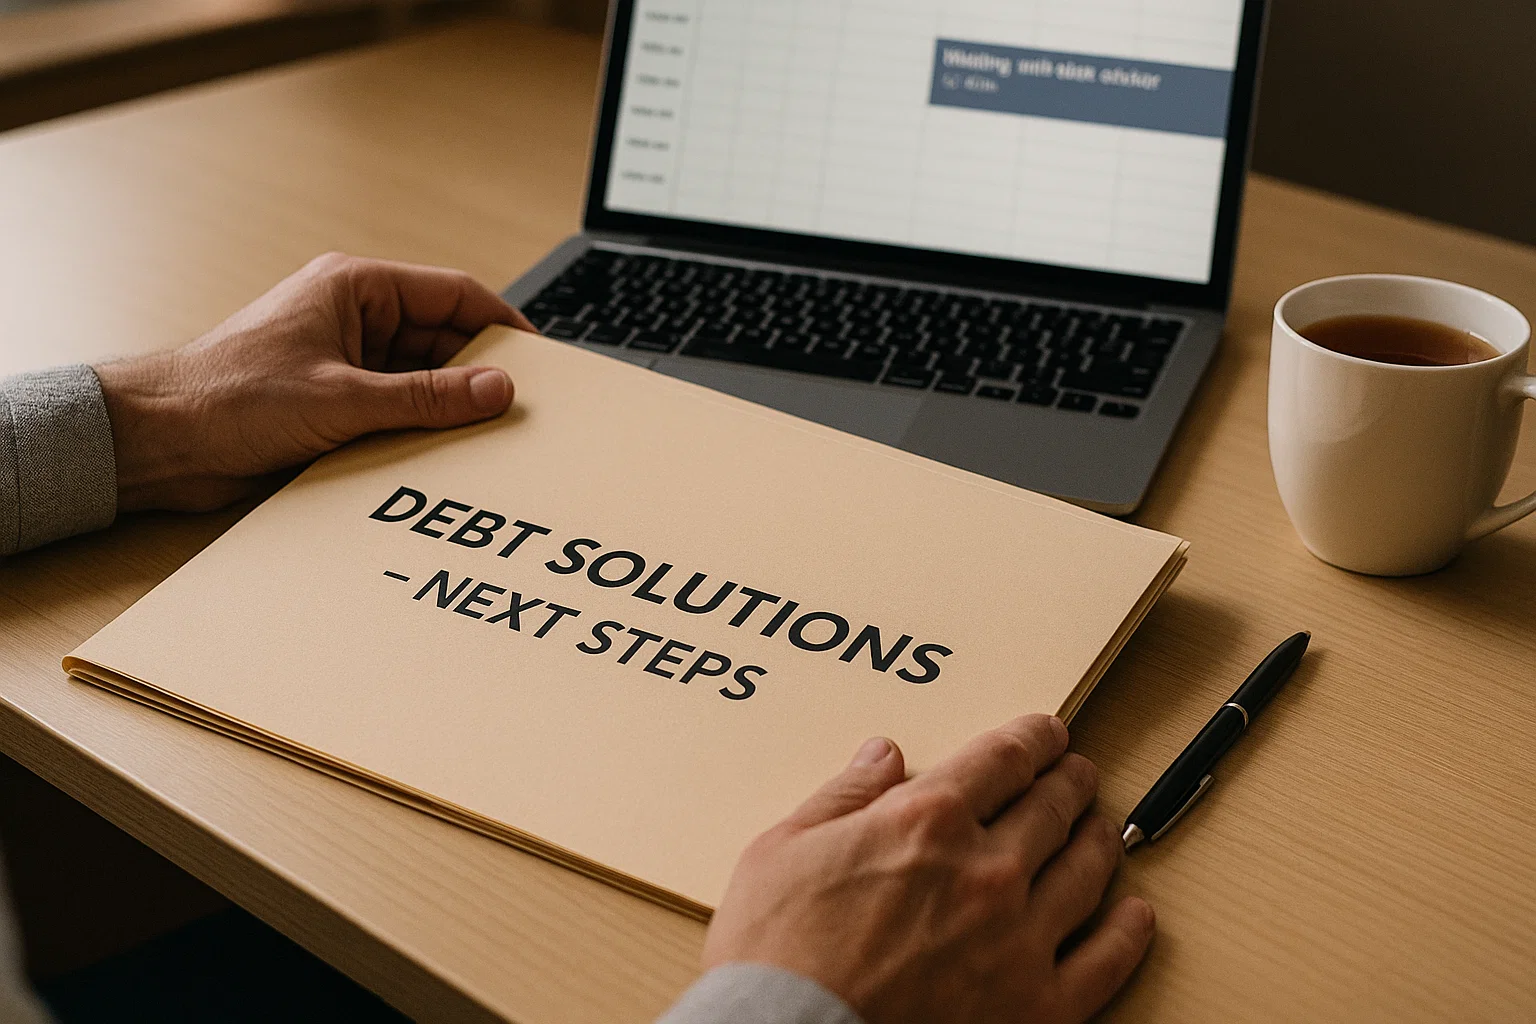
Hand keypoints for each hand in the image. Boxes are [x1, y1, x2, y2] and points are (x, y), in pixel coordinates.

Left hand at [94, 253, 532, 511]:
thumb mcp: (342, 398)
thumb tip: (496, 389)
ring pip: (422, 381)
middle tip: (520, 412)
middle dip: (479, 376)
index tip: (541, 361)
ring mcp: (344, 363)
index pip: (453, 293)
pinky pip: (396, 412)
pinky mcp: (333, 404)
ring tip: (486, 441)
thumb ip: (426, 396)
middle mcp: (353, 320)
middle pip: (443, 341)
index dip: (502, 326)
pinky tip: (442, 458)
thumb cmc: (225, 396)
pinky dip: (419, 432)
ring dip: (447, 410)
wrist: (158, 442)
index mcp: (355, 288)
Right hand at [704, 715, 1153, 1023]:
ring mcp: (1019, 940)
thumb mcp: (781, 851)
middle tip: (1076, 773)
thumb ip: (843, 796)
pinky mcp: (1036, 1007)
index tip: (1046, 732)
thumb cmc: (773, 956)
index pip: (1003, 757)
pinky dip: (1128, 932)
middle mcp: (986, 870)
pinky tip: (1134, 914)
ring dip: (1099, 838)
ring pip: (1087, 871)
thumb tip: (883, 755)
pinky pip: (1105, 961)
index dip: (1033, 736)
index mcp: (926, 821)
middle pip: (1052, 807)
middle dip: (1068, 780)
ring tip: (1101, 828)